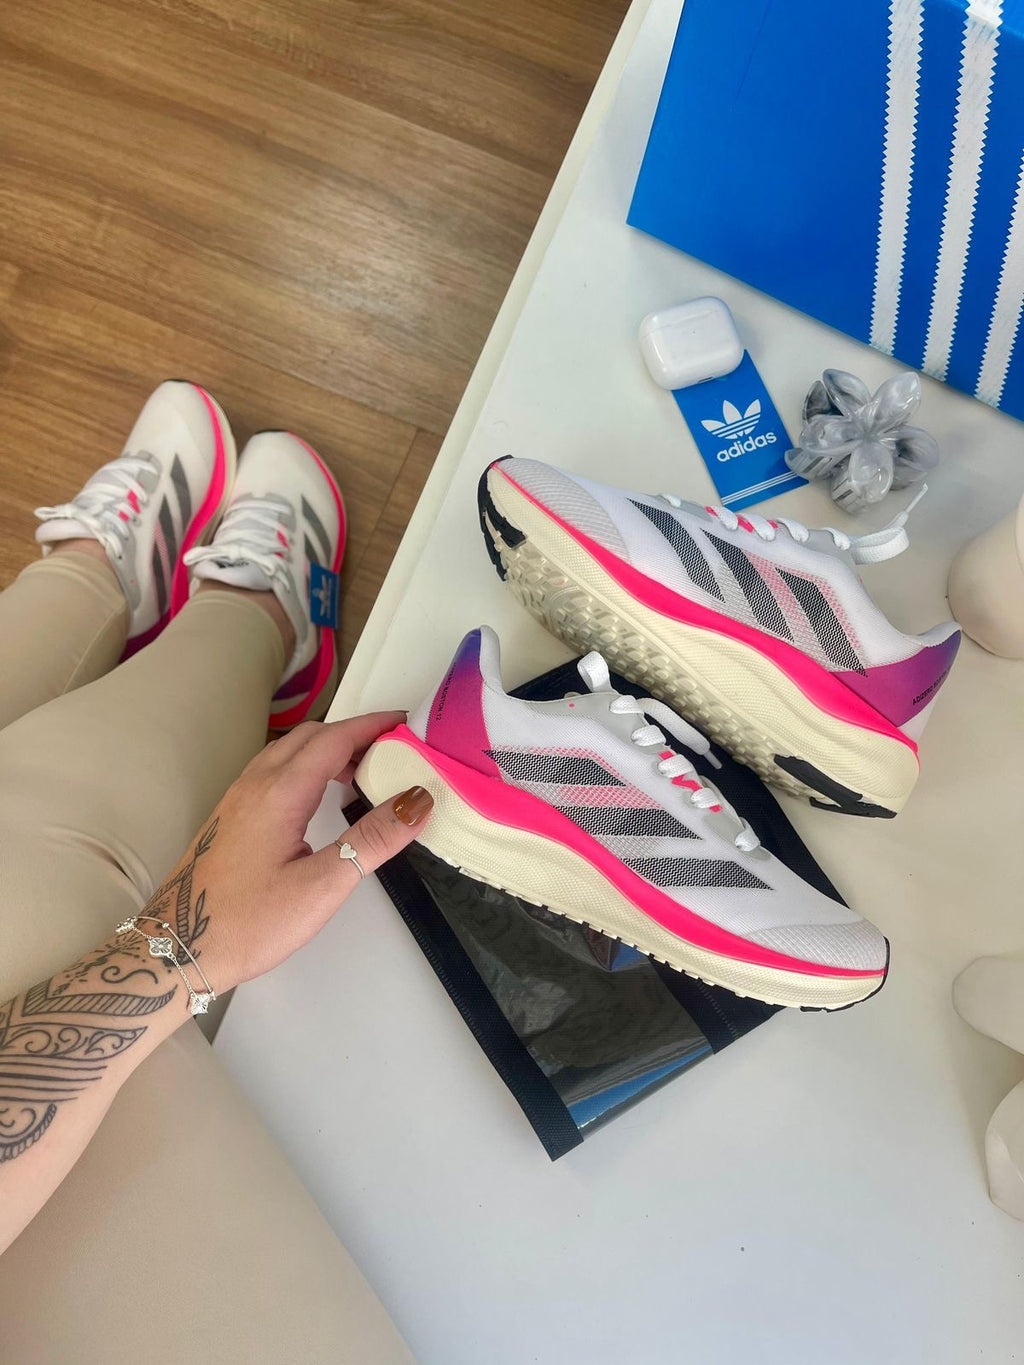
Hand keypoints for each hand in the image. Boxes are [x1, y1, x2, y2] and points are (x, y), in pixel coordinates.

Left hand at [144, 713, 432, 993]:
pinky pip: (273, 769)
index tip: (406, 722)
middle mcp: (255, 785)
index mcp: (280, 793)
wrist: (177, 948)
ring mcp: (237, 798)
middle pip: (310, 736)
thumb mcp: (322, 886)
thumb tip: (417, 800)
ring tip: (362, 769)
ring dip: (327, 748)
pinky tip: (319, 795)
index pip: (334, 739)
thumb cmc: (247, 923)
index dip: (373, 725)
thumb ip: (372, 839)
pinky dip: (305, 765)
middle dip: (353, 732)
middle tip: (392, 748)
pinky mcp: (229, 816)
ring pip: (288, 751)